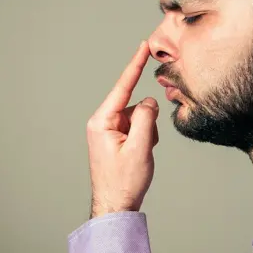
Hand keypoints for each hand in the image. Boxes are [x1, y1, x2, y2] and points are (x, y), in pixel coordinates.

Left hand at [85, 40, 159, 218]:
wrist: (116, 205)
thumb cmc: (124, 181)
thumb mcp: (140, 147)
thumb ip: (147, 118)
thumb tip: (150, 101)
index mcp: (102, 121)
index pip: (123, 87)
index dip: (135, 65)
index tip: (143, 46)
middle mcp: (102, 122)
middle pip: (135, 106)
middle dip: (147, 122)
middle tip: (144, 147)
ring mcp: (109, 130)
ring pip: (140, 117)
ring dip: (147, 133)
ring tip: (139, 155)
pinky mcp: (116, 137)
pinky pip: (138, 127)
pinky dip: (145, 138)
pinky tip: (138, 155)